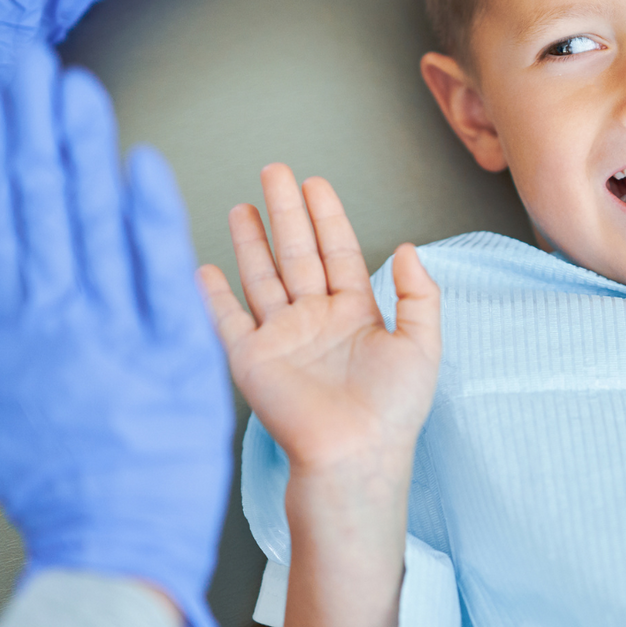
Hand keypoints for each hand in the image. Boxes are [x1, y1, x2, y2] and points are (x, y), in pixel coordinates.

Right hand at [0, 43, 233, 626]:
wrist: (115, 550)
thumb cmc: (54, 489)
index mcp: (19, 328)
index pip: (10, 213)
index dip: (7, 146)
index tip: (5, 94)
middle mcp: (65, 320)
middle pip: (49, 203)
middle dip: (39, 127)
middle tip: (34, 63)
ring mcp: (121, 332)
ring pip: (101, 225)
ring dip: (89, 152)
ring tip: (78, 90)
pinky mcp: (177, 352)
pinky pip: (162, 275)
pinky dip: (151, 220)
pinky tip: (142, 168)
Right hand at [201, 165, 440, 477]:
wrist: (356, 454)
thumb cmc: (393, 410)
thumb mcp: (422, 344)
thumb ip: (420, 294)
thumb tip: (410, 248)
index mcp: (355, 314)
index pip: (338, 252)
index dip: (327, 217)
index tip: (315, 183)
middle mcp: (315, 320)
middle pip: (297, 253)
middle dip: (285, 212)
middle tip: (275, 171)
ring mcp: (281, 338)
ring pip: (263, 277)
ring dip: (251, 242)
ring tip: (242, 206)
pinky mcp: (252, 360)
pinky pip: (227, 320)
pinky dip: (213, 295)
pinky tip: (203, 268)